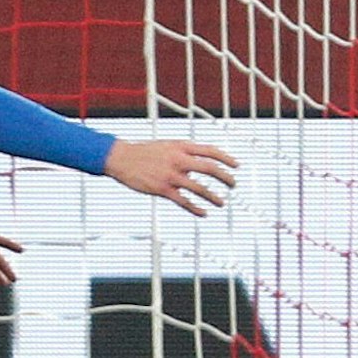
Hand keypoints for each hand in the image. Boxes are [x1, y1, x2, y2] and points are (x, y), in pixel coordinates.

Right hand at [105, 139, 238, 216]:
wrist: (121, 157)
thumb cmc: (145, 151)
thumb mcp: (168, 145)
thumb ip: (185, 152)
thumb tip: (203, 161)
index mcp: (181, 147)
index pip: (210, 150)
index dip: (226, 158)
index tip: (237, 165)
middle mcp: (178, 160)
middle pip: (209, 168)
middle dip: (225, 177)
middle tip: (233, 184)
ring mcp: (170, 175)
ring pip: (199, 188)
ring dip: (213, 196)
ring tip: (222, 202)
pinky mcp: (162, 189)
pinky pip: (183, 201)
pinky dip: (195, 208)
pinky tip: (203, 213)